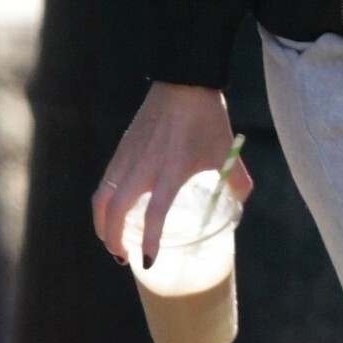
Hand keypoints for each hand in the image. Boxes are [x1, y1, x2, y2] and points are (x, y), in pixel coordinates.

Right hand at [92, 82, 253, 264]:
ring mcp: (127, 157)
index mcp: (171, 170)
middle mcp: (143, 166)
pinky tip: (113, 211)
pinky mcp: (121, 148)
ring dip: (102, 223)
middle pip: (114, 210)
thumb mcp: (226, 151)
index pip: (155, 213)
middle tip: (122, 257)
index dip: (150, 241)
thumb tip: (241, 204)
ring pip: (102, 197)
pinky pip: (105, 182)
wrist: (184, 81)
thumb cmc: (207, 118)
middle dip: (113, 239)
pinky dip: (104, 202)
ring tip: (111, 239)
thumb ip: (237, 181)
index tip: (148, 262)